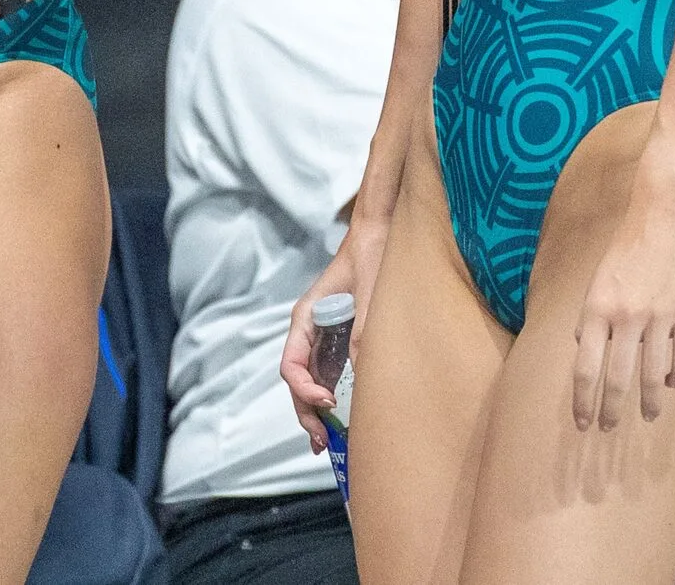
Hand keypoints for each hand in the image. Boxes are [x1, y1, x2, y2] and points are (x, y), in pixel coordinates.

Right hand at [280, 221, 386, 452]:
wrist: (383, 231)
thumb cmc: (373, 256)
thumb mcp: (370, 294)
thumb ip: (365, 333)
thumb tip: (363, 375)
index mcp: (306, 318)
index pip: (291, 364)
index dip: (304, 390)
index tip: (327, 403)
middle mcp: (310, 331)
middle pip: (297, 381)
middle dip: (306, 414)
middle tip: (323, 442)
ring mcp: (325, 337)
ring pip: (311, 381)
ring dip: (316, 412)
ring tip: (327, 442)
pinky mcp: (342, 339)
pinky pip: (330, 374)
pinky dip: (333, 398)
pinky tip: (344, 418)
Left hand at [572, 162, 674, 427]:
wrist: (665, 214)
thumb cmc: (628, 246)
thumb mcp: (597, 279)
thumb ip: (591, 316)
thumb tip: (584, 348)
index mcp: (597, 309)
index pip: (585, 368)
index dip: (583, 401)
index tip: (583, 422)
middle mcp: (625, 317)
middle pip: (617, 379)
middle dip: (611, 411)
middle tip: (608, 429)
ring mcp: (660, 317)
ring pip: (653, 376)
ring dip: (648, 402)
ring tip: (646, 415)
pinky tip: (671, 384)